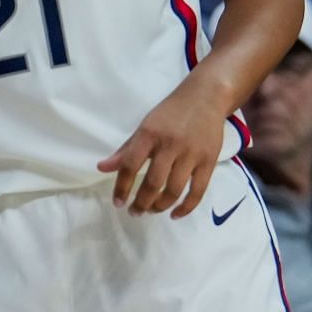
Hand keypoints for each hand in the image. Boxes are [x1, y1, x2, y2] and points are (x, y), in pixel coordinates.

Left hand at [97, 83, 229, 216]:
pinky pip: (197, 191)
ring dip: (160, 206)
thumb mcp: (145, 126)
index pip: (130, 166)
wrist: (206, 97)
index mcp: (150, 134)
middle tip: (135, 212)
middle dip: (141, 203)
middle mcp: (170, 144)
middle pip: (152, 183)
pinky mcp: (209, 161)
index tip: (118, 203)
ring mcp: (191, 154)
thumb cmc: (171, 113)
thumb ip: (125, 149)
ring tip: (151, 211)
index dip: (121, 188)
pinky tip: (175, 214)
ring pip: (174, 190)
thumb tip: (102, 168)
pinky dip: (186, 207)